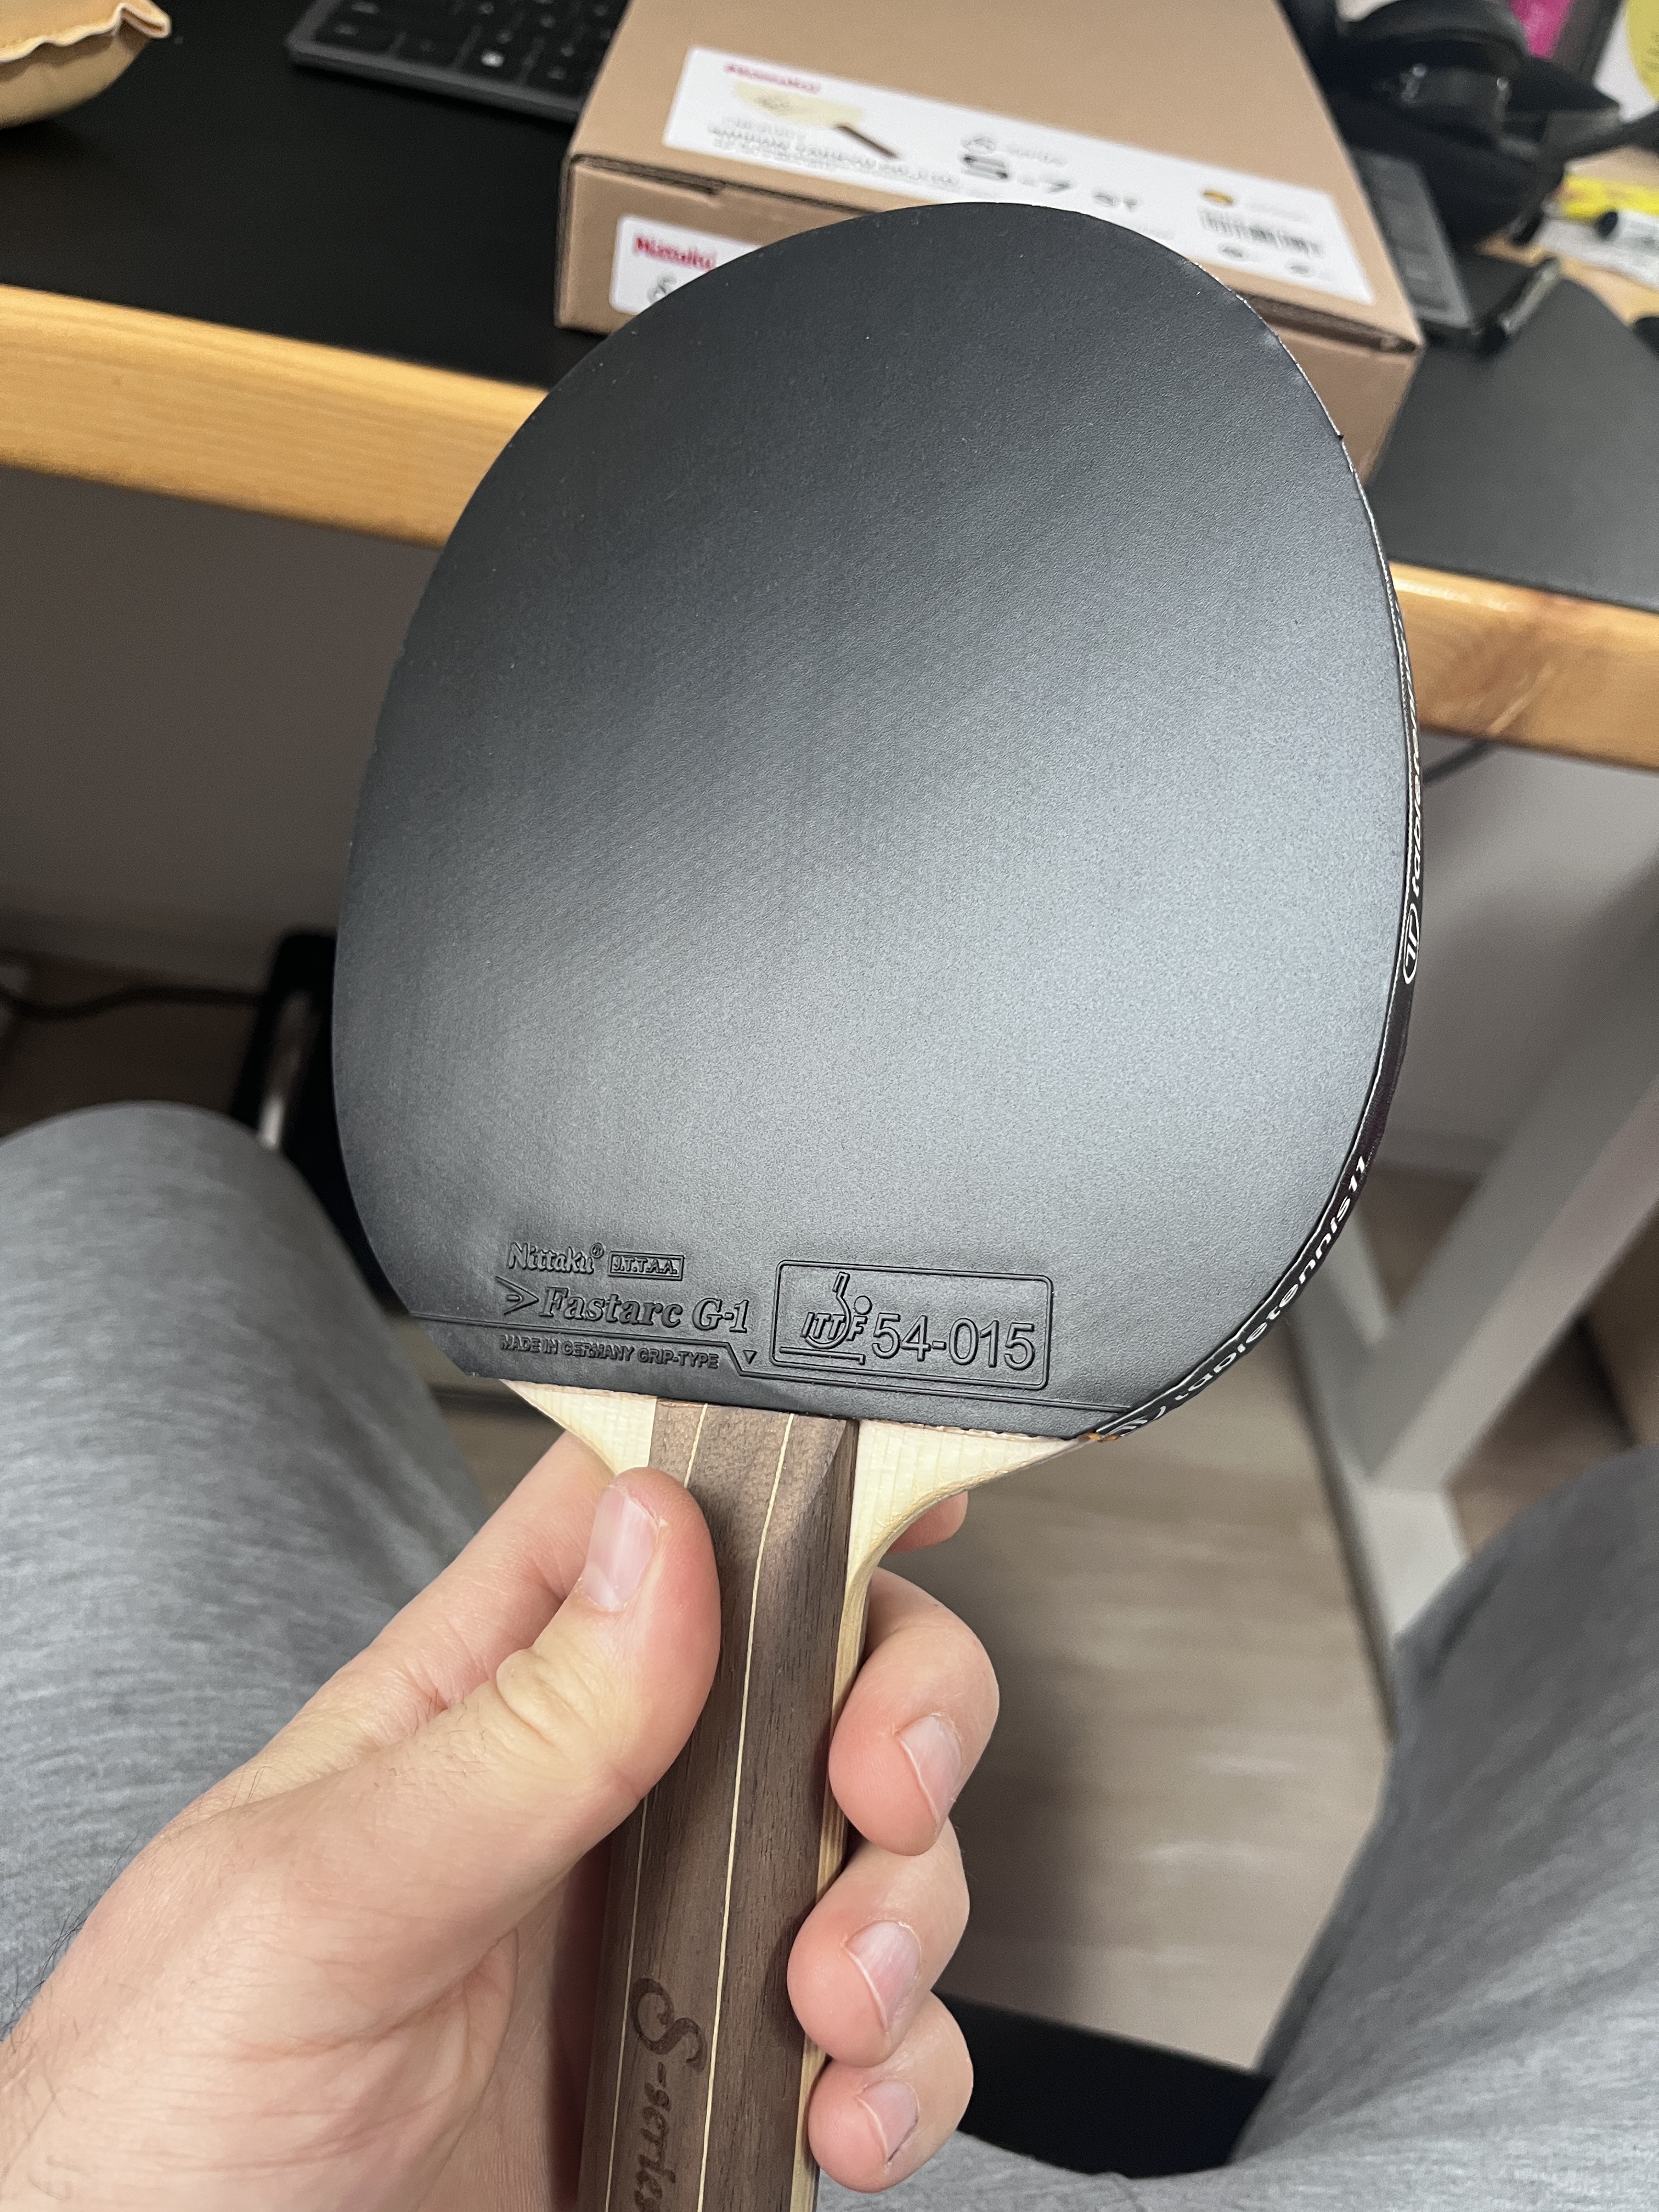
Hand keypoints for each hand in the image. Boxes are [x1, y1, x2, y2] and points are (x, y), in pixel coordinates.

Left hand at [0, 1431, 995, 2208]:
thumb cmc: (159, 2122)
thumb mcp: (315, 1906)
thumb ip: (503, 1736)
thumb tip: (654, 1546)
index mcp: (477, 1702)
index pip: (643, 1515)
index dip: (777, 1466)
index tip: (895, 1482)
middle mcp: (592, 1803)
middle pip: (813, 1665)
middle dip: (896, 1705)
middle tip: (873, 1786)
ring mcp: (665, 1945)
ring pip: (872, 1847)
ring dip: (905, 1908)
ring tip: (826, 2000)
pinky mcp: (711, 2084)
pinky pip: (877, 2039)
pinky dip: (904, 2068)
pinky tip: (836, 2109)